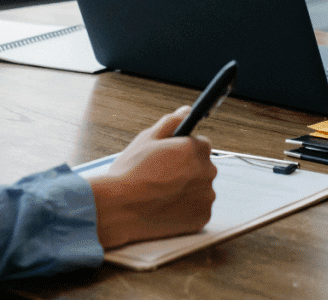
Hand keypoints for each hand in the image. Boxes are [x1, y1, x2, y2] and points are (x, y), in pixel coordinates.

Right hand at [88, 106, 216, 247]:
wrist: (119, 209)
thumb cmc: (130, 172)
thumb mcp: (146, 139)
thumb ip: (170, 123)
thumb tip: (186, 111)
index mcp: (196, 148)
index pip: (200, 145)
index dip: (182, 151)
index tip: (168, 160)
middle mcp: (208, 170)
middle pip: (202, 167)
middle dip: (187, 170)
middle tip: (162, 178)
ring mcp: (207, 196)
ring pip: (201, 189)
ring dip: (188, 190)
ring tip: (162, 194)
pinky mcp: (202, 217)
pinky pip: (198, 209)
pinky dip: (187, 210)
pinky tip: (166, 208)